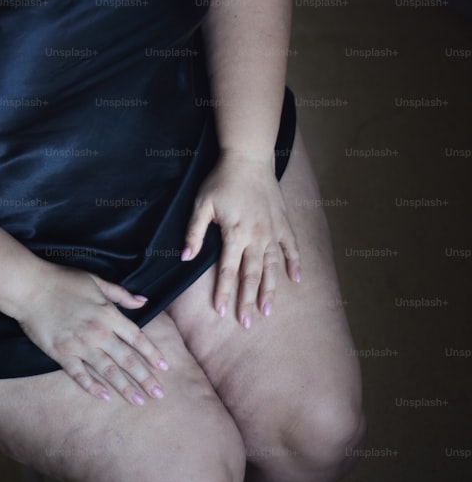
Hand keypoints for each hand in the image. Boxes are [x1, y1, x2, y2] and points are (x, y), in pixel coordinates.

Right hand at [11, 263, 168, 404]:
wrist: (29, 287)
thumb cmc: (62, 280)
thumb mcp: (96, 281)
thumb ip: (120, 294)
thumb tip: (143, 301)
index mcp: (109, 314)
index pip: (137, 338)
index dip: (152, 354)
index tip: (164, 368)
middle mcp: (99, 333)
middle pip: (127, 360)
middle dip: (145, 378)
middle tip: (159, 394)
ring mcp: (80, 345)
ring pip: (108, 371)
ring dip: (124, 387)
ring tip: (139, 401)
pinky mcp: (61, 354)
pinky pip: (80, 375)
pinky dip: (92, 387)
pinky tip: (104, 396)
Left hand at [181, 150, 300, 327]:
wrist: (248, 158)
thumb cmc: (221, 181)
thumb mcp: (201, 204)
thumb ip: (194, 233)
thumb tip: (185, 258)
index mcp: (235, 234)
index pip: (228, 271)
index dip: (225, 293)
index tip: (222, 311)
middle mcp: (257, 237)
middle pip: (252, 275)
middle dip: (248, 301)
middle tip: (246, 323)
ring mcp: (273, 231)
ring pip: (273, 267)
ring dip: (270, 290)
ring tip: (267, 311)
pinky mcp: (284, 223)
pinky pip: (292, 247)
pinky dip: (295, 264)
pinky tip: (296, 280)